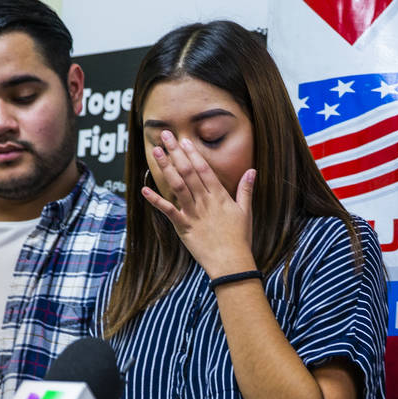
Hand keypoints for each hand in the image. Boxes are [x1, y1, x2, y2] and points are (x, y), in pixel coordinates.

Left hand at [142, 130, 256, 277]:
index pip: (204, 169)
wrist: (231, 262)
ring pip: (177, 186)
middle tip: (165, 136)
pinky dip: (156, 200)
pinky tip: (145, 189)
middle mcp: (205, 202)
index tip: (184, 140)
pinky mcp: (184, 227)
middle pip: (188, 172)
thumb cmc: (240, 238)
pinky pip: (168, 211)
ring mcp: (193, 213)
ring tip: (155, 152)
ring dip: (165, 167)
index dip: (193, 153)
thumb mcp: (246, 212)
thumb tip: (252, 171)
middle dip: (176, 152)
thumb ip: (246, 189)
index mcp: (219, 196)